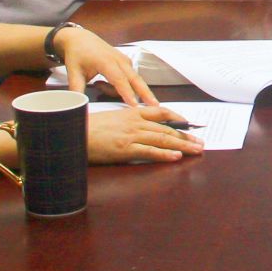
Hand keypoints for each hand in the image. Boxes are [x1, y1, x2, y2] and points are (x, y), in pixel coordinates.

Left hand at [54, 27, 158, 108]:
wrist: (79, 38)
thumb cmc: (77, 54)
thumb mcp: (73, 73)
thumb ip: (77, 90)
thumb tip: (78, 105)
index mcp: (106, 62)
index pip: (119, 80)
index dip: (127, 94)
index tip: (135, 105)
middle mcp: (119, 60)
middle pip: (135, 79)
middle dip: (146, 93)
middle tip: (156, 106)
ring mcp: (124, 60)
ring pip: (132, 80)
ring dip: (124, 90)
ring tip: (97, 85)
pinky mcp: (125, 62)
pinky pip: (128, 77)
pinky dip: (122, 85)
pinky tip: (102, 83)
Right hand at [86, 104, 205, 163]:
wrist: (71, 133)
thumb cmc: (87, 127)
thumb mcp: (110, 118)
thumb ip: (126, 121)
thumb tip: (138, 127)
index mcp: (131, 113)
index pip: (160, 112)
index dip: (177, 118)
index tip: (189, 123)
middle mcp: (135, 122)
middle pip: (166, 128)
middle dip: (186, 135)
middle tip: (200, 142)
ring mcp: (131, 135)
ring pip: (163, 139)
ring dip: (182, 145)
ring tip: (196, 150)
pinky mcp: (125, 149)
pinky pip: (150, 152)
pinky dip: (165, 154)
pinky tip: (177, 157)